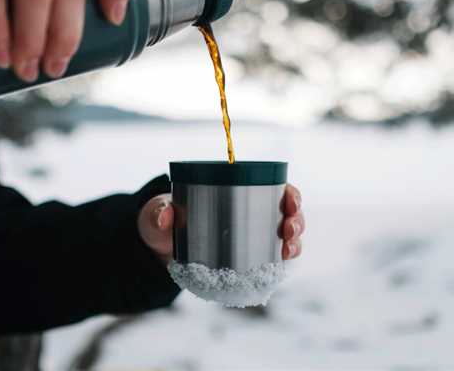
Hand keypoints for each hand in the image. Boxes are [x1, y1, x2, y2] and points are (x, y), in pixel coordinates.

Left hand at [137, 184, 304, 265]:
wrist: (158, 251)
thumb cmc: (162, 222)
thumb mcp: (157, 215)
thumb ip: (158, 212)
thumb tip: (165, 216)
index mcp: (234, 192)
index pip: (273, 187)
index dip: (290, 193)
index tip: (290, 199)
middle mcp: (249, 213)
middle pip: (286, 213)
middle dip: (296, 219)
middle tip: (289, 228)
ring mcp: (251, 238)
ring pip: (284, 237)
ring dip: (294, 242)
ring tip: (288, 249)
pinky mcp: (247, 260)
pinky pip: (273, 260)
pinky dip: (282, 261)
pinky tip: (283, 264)